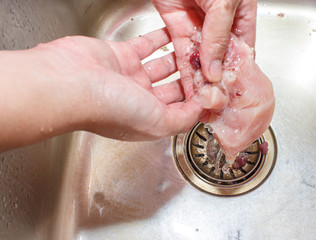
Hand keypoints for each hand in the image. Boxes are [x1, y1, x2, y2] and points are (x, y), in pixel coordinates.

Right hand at [0, 28, 201, 150]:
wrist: (70, 83)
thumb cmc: (106, 109)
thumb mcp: (157, 122)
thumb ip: (184, 119)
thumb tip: (203, 110)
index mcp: (148, 121)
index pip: (180, 112)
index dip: (198, 102)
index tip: (214, 90)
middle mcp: (139, 101)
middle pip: (173, 89)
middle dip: (192, 79)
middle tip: (211, 67)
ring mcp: (131, 77)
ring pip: (163, 66)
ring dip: (180, 58)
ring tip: (199, 50)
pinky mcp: (122, 55)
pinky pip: (147, 46)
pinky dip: (161, 40)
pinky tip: (175, 35)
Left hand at [152, 0, 256, 92]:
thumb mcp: (223, 3)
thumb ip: (218, 36)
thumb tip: (215, 70)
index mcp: (240, 14)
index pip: (241, 49)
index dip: (237, 70)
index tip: (232, 89)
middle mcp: (219, 22)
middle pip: (219, 57)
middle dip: (217, 79)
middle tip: (215, 100)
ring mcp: (197, 24)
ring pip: (199, 58)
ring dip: (199, 79)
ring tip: (201, 99)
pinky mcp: (176, 24)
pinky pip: (182, 52)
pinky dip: (184, 70)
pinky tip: (188, 87)